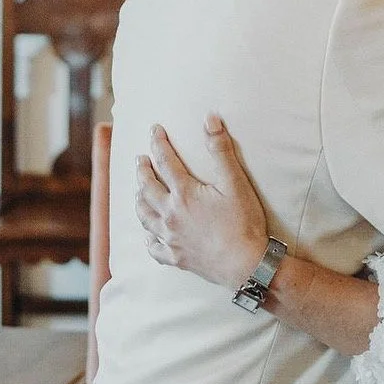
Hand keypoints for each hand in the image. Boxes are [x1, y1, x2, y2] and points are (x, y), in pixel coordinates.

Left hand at [135, 116, 268, 288]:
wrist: (245, 264)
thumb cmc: (243, 222)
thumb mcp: (235, 182)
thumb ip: (220, 150)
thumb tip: (209, 119)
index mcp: (184, 194)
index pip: (165, 162)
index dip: (159, 143)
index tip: (154, 129)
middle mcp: (170, 215)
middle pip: (147, 188)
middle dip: (142, 170)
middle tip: (140, 159)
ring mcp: (171, 238)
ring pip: (145, 216)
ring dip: (139, 200)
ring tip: (138, 191)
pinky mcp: (176, 257)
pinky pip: (154, 247)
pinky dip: (148, 237)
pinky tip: (149, 234)